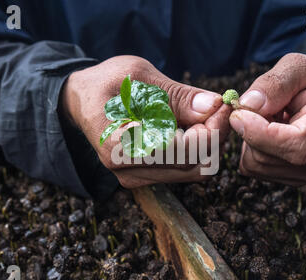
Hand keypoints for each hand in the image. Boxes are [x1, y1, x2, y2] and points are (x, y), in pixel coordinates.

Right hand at [62, 55, 229, 187]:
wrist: (83, 102)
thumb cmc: (107, 83)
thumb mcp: (138, 75)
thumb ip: (175, 94)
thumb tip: (212, 106)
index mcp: (119, 145)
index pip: (180, 150)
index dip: (210, 130)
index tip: (223, 105)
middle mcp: (127, 169)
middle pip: (192, 164)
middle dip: (215, 135)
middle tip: (221, 107)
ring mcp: (136, 177)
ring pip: (193, 171)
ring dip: (210, 144)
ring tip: (210, 114)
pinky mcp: (145, 177)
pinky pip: (184, 170)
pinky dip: (199, 150)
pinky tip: (197, 127)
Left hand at [229, 53, 305, 185]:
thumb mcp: (300, 66)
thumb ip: (275, 82)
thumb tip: (248, 105)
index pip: (296, 144)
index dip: (259, 133)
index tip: (237, 113)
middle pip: (269, 157)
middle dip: (251, 130)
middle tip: (257, 107)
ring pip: (258, 165)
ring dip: (251, 139)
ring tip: (270, 118)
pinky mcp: (297, 180)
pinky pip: (257, 169)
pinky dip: (253, 149)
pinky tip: (269, 132)